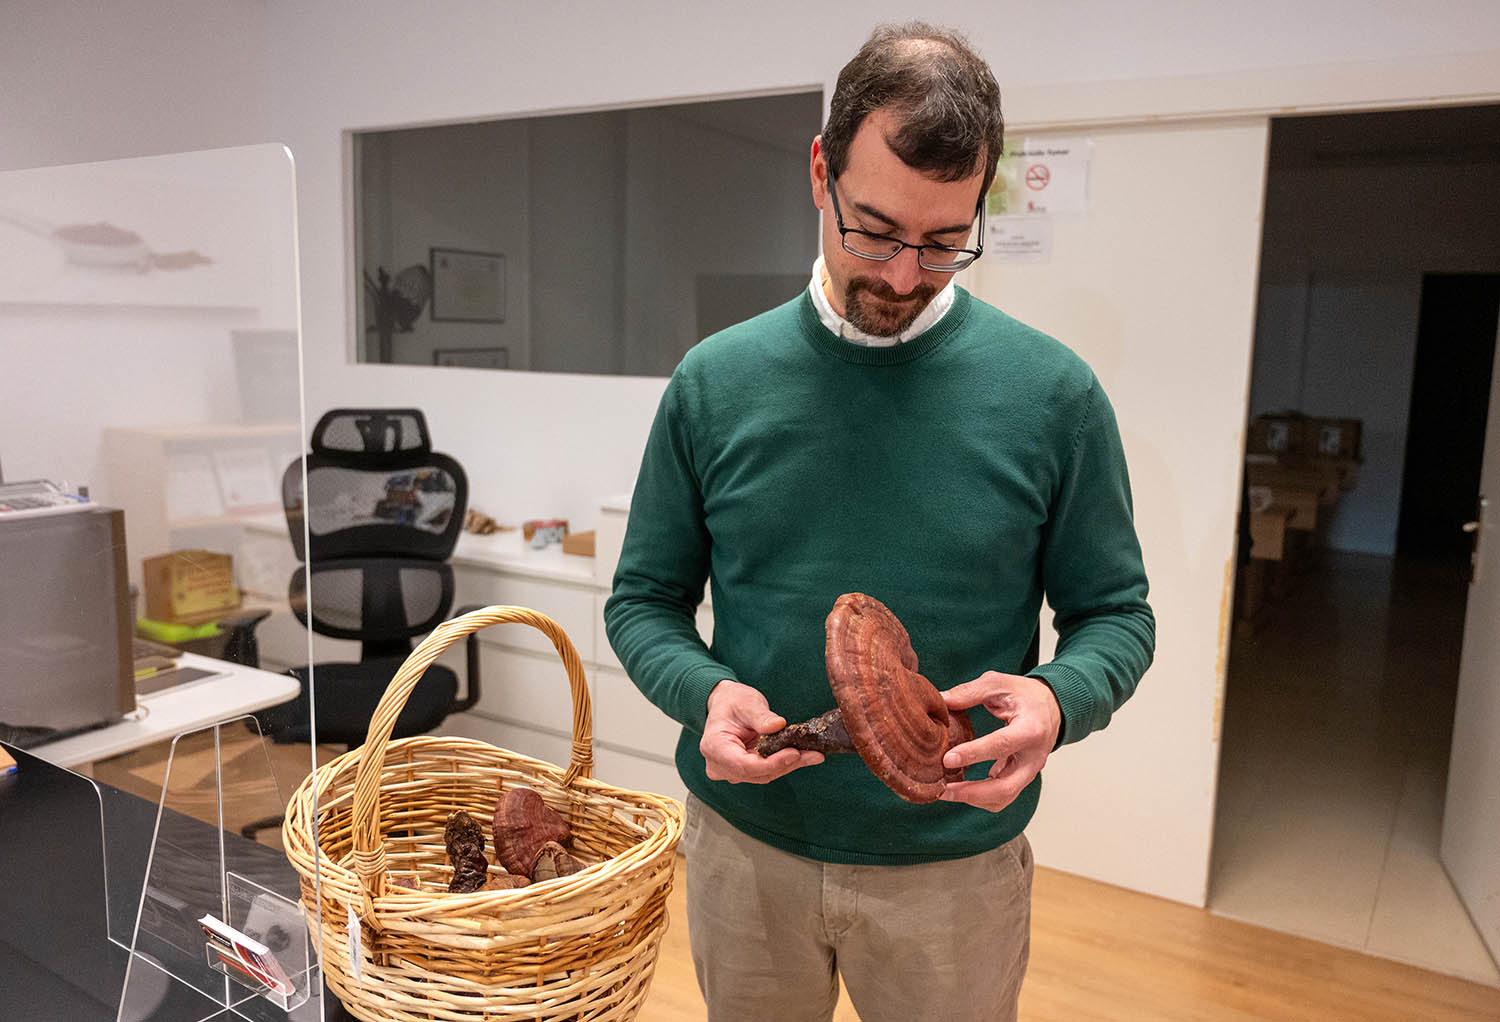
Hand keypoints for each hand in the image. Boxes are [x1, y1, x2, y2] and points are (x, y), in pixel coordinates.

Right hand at [700, 680, 823, 782]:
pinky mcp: (743, 771)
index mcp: (714, 747)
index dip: (772, 763)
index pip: (744, 765)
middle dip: (786, 764)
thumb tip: (778, 725)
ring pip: (764, 775)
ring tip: (814, 755)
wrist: (725, 705)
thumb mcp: (746, 702)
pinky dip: (784, 763)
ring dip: (789, 765)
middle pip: (757, 773)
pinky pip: (766, 771)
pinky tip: (804, 756)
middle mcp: (719, 765)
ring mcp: (731, 771)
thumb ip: (760, 716)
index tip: (794, 754)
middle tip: (813, 755)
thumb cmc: (732, 702)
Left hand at [939, 671, 1061, 812]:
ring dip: (973, 799)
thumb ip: (969, 692)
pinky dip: (980, 796)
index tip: (947, 759)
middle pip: (1005, 787)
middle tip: (943, 789)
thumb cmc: (1026, 695)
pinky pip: (1002, 796)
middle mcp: (1033, 757)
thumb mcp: (999, 683)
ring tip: (946, 790)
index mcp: (1030, 729)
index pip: (1001, 745)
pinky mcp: (1022, 778)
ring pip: (1003, 798)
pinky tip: (959, 787)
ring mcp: (1030, 772)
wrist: (1051, 707)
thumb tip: (940, 700)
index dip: (973, 754)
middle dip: (971, 793)